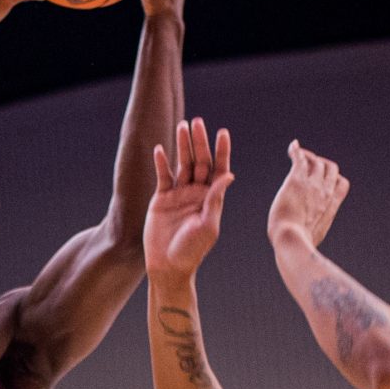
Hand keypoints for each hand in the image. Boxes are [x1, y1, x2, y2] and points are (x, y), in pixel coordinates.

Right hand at [144, 117, 233, 280]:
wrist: (168, 266)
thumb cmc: (193, 250)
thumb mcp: (208, 225)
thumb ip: (215, 199)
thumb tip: (228, 175)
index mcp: (212, 198)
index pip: (218, 168)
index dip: (221, 151)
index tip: (223, 133)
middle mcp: (196, 192)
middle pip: (200, 161)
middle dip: (199, 142)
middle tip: (198, 122)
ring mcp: (178, 194)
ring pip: (182, 164)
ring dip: (182, 146)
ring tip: (182, 126)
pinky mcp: (161, 199)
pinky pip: (163, 176)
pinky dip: (161, 162)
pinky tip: (161, 149)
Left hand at [267, 140, 349, 251]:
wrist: (292, 239)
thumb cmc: (299, 243)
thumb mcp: (315, 237)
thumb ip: (315, 229)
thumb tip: (307, 239)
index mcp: (332, 206)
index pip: (342, 184)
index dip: (335, 178)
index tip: (324, 180)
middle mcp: (325, 192)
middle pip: (330, 168)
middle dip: (321, 164)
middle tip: (309, 165)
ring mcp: (312, 184)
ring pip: (316, 161)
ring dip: (308, 156)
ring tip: (298, 155)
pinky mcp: (297, 180)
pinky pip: (299, 159)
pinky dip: (296, 150)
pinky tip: (292, 147)